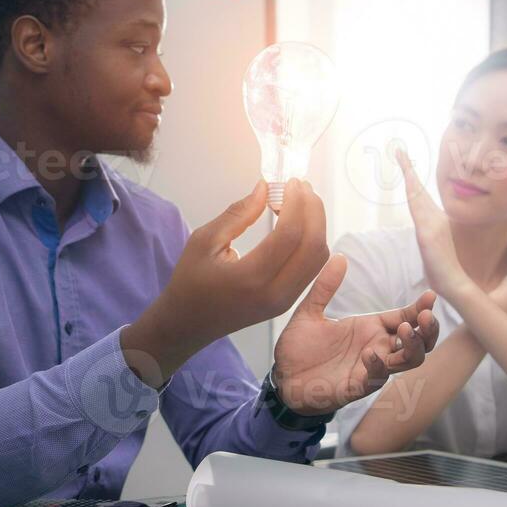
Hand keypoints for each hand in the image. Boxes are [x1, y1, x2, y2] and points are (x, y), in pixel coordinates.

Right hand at [122, 180, 328, 382]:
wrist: (188, 324)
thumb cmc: (190, 281)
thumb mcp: (204, 240)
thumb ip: (238, 214)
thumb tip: (265, 187)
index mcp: (250, 278)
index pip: (289, 235)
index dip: (296, 203)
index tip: (291, 182)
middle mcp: (274, 294)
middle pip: (313, 245)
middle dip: (313, 210)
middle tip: (301, 187)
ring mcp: (284, 302)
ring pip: (318, 258)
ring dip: (317, 225)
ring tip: (302, 201)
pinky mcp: (287, 303)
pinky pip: (311, 269)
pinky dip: (312, 241)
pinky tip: (299, 223)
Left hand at [273, 254, 438, 413]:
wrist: (281, 377)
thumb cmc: (299, 348)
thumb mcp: (310, 311)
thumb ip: (325, 286)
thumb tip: (339, 256)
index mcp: (370, 328)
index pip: (404, 316)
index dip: (420, 308)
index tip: (430, 295)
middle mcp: (376, 347)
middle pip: (418, 341)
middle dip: (428, 329)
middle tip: (425, 316)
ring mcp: (370, 368)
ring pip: (409, 360)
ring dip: (413, 346)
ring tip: (405, 330)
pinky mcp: (358, 386)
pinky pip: (378, 377)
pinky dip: (379, 365)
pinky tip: (370, 353)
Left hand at [395, 151, 472, 299]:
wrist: (453, 284)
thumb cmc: (442, 270)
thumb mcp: (433, 248)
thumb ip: (431, 237)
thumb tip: (428, 233)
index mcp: (432, 221)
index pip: (419, 196)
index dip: (411, 179)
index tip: (403, 162)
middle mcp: (432, 219)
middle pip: (417, 191)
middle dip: (408, 170)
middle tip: (398, 150)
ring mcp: (431, 225)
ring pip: (417, 197)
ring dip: (409, 177)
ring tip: (401, 158)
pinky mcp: (428, 235)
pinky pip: (419, 211)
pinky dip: (414, 195)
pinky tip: (408, 183)